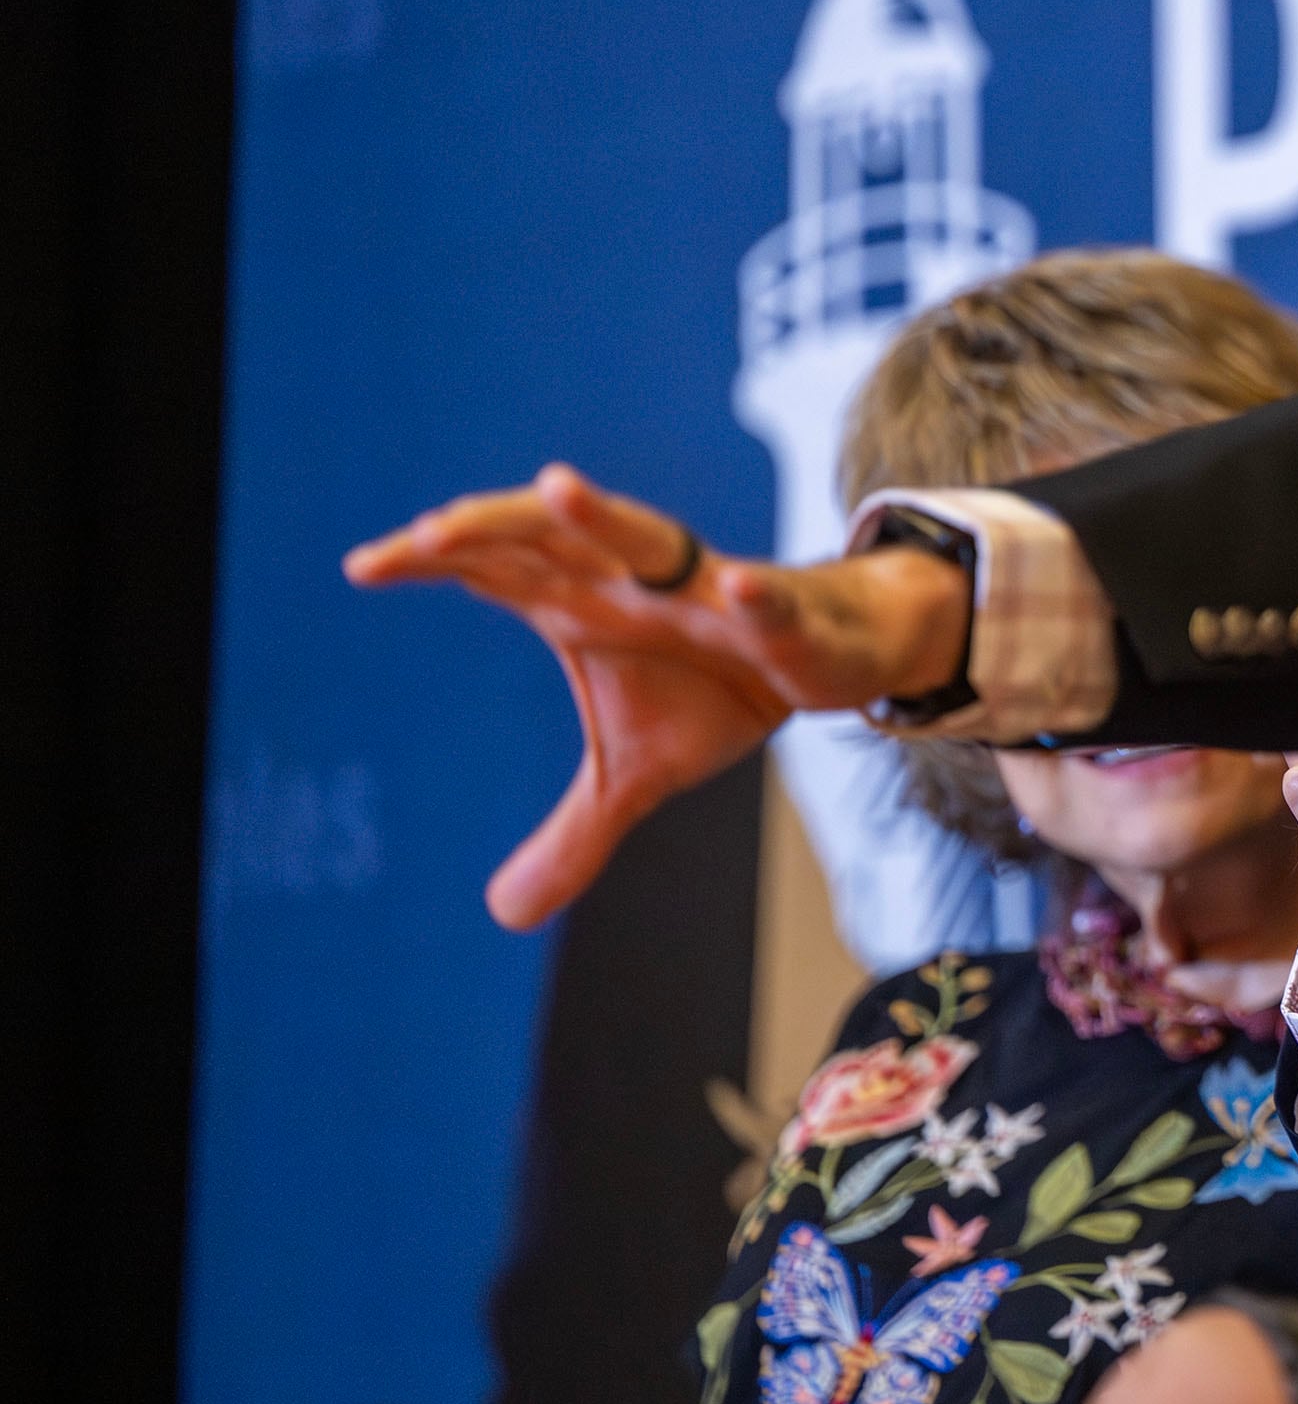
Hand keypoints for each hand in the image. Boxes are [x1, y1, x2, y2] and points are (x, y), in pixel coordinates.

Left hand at [344, 462, 970, 929]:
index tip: (362, 567)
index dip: (433, 560)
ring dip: (604, 515)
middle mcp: (634, 582)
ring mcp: (707, 592)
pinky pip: (764, 602)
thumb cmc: (720, 688)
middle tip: (428, 534)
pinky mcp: (780, 616)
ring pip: (649, 539)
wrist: (829, 655)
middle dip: (495, 528)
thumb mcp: (635, 774)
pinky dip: (752, 598)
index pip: (497, 569)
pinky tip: (735, 589)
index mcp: (586, 604)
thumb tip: (502, 915)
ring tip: (557, 488)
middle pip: (552, 536)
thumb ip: (571, 836)